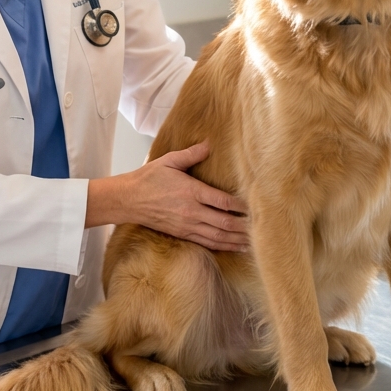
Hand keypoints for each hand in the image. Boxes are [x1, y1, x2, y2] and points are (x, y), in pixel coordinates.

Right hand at [87, 141, 247, 251]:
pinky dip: (223, 246)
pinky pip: (207, 243)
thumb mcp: (170, 161)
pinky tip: (235, 246)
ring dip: (237, 239)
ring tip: (255, 242)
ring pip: (218, 236)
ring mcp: (187, 225)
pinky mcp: (182, 234)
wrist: (128, 200)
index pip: (222, 201)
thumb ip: (192, 154)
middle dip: (244, 227)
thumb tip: (209, 143)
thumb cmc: (148, 178)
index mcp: (191, 191)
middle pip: (224, 222)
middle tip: (263, 228)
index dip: (241, 206)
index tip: (256, 206)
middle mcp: (191, 211)